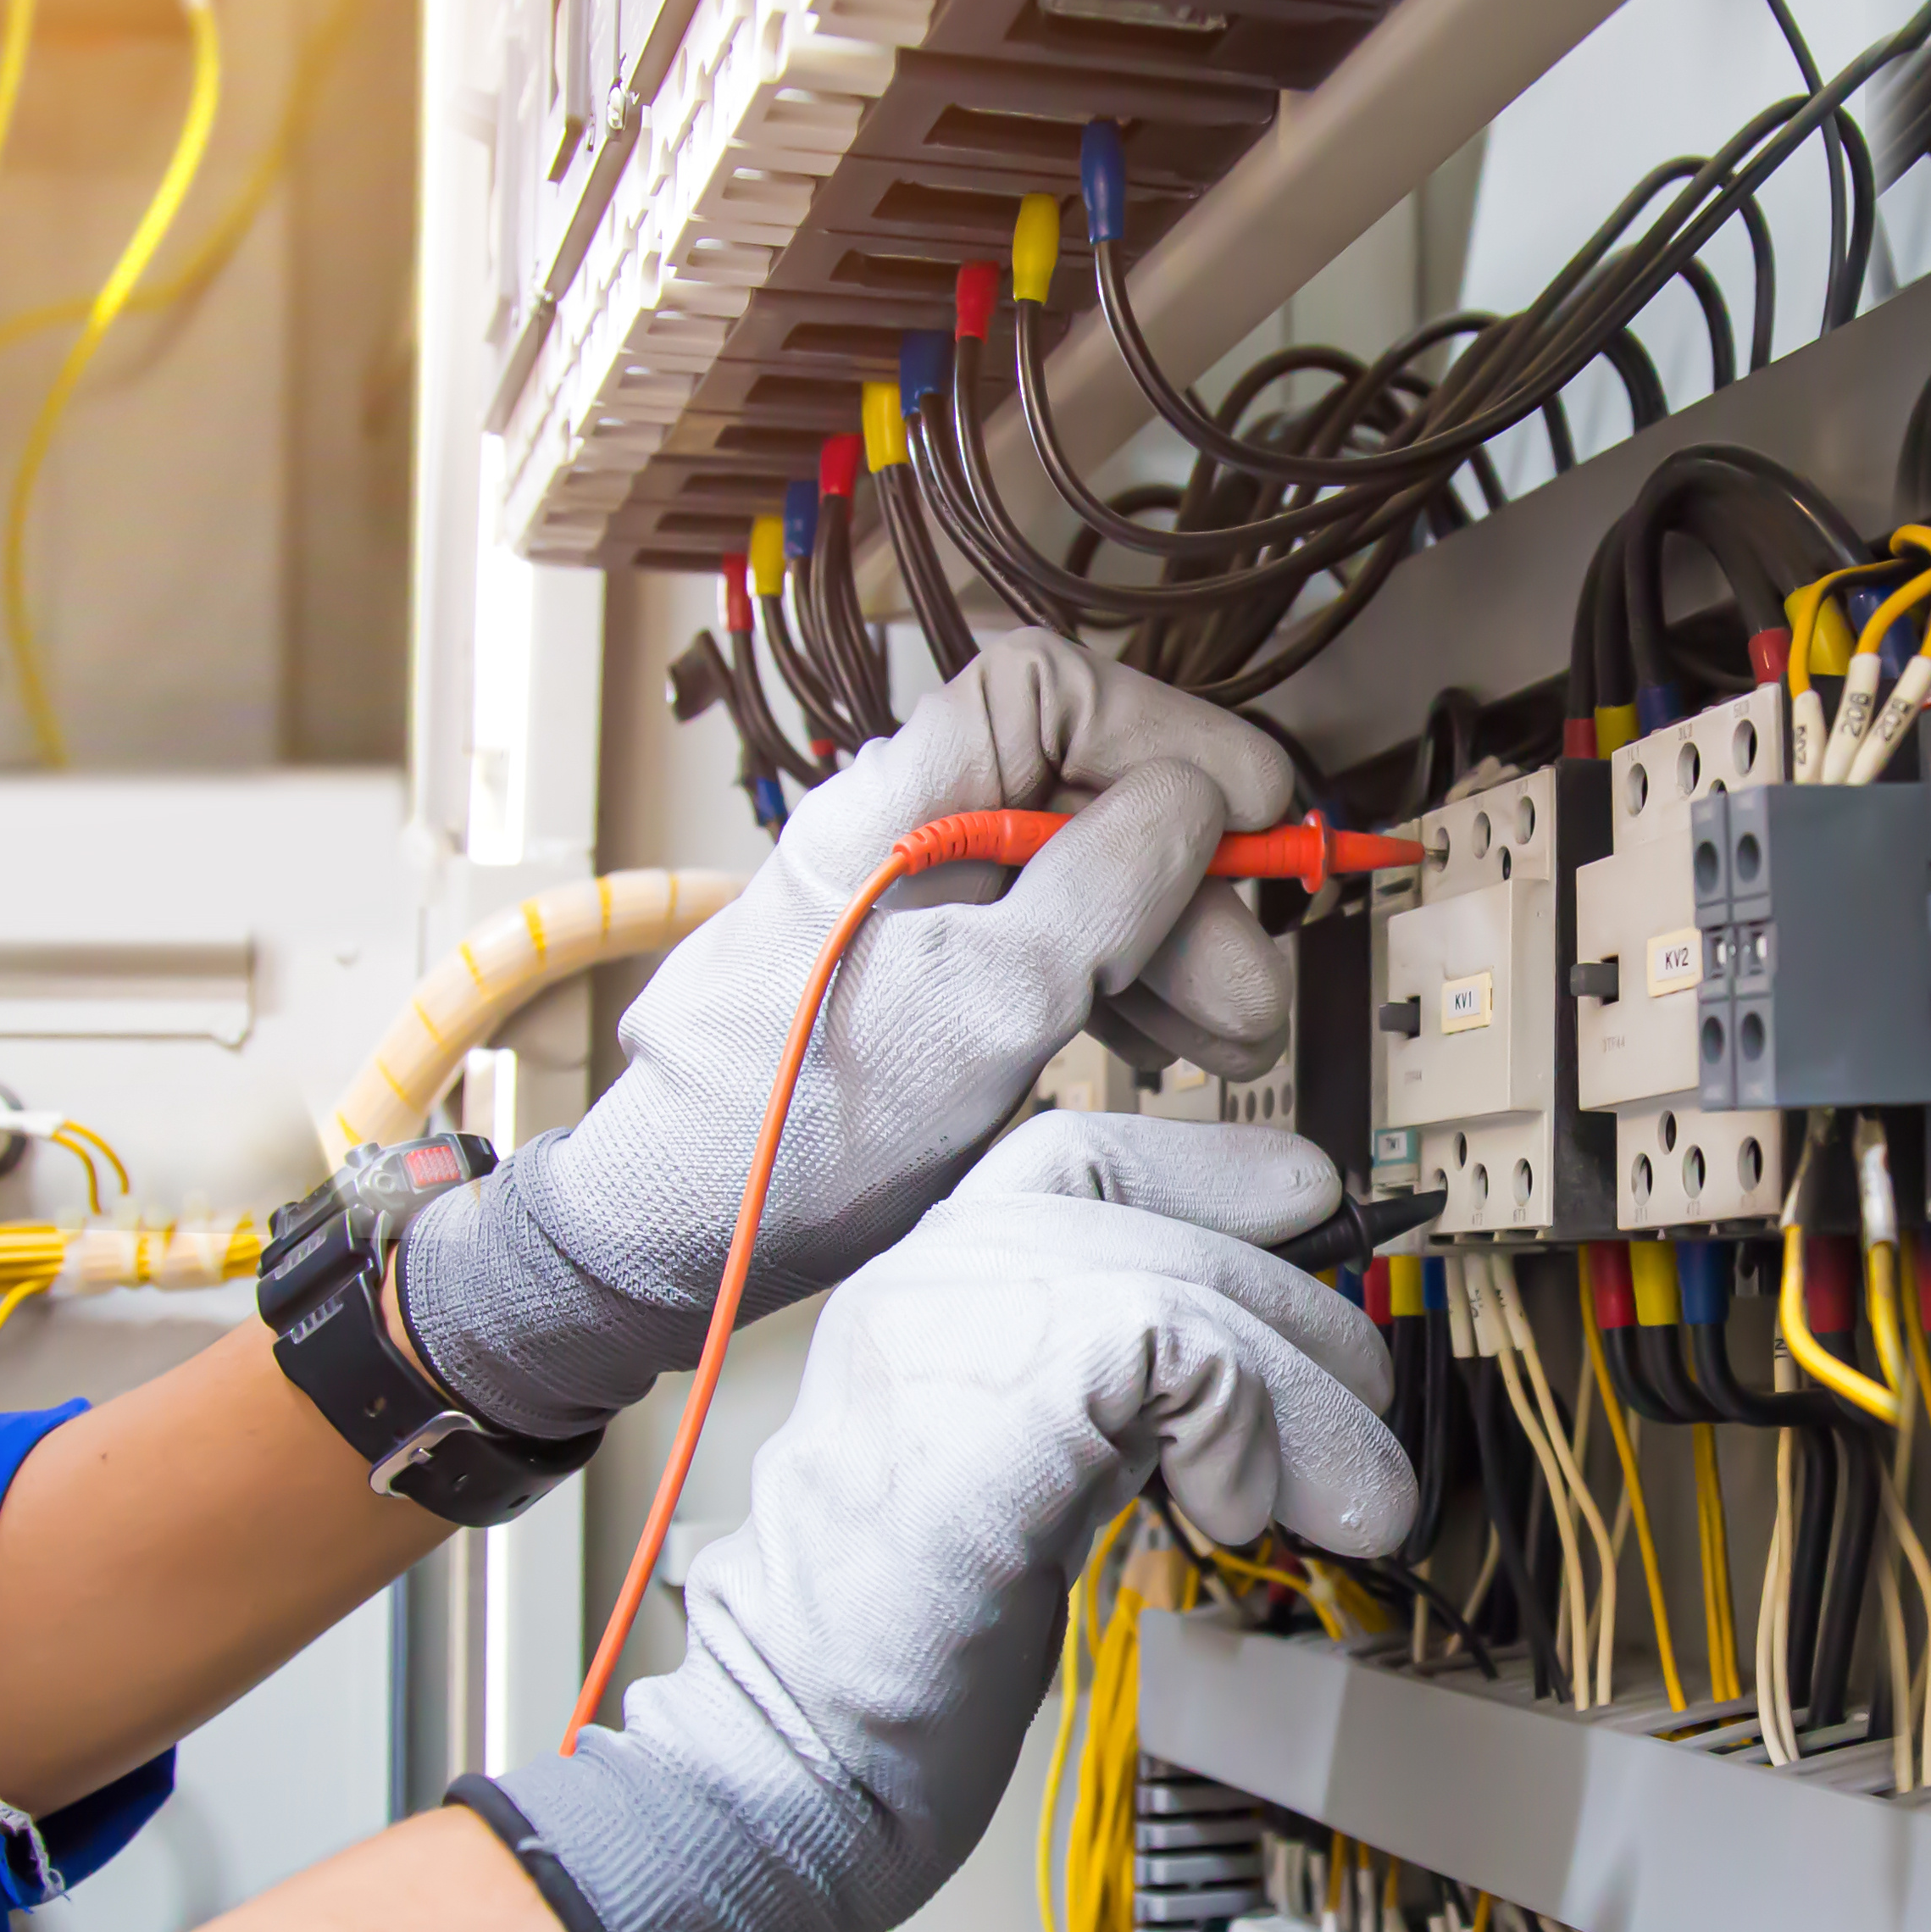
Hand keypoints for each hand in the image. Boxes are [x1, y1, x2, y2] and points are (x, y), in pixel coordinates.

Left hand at [394, 631, 1304, 1436]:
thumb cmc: (792, 1128)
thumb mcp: (981, 1008)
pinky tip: (1169, 1050)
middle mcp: (912, 839)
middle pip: (1090, 801)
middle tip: (1252, 991)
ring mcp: (927, 914)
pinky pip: (1058, 954)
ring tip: (1232, 1042)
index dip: (1169, 737)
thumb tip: (1194, 802)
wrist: (675, 1235)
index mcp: (896, 803)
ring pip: (1089, 886)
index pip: (1054, 695)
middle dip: (1193, 888)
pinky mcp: (939, 986)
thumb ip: (1097, 893)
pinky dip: (1128, 994)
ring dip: (1179, 953)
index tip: (1255, 813)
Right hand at [464, 1115, 1414, 1931]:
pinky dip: (1255, 1436)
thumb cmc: (897, 1654)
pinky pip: (1194, 1354)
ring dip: (1307, 1404)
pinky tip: (1237, 1517)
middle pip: (1162, 1217)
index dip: (1211, 1173)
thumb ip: (1103, 1400)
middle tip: (1366, 1426)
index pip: (1082, 1152)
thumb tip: (1249, 1378)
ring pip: (1196, 1288)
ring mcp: (958, 1313)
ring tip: (1353, 1503)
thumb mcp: (1024, 1475)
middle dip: (1299, 1319)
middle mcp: (931, 1272)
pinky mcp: (1012, 1378)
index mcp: (926, 1284)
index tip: (1309, 1203)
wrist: (799, 1743)